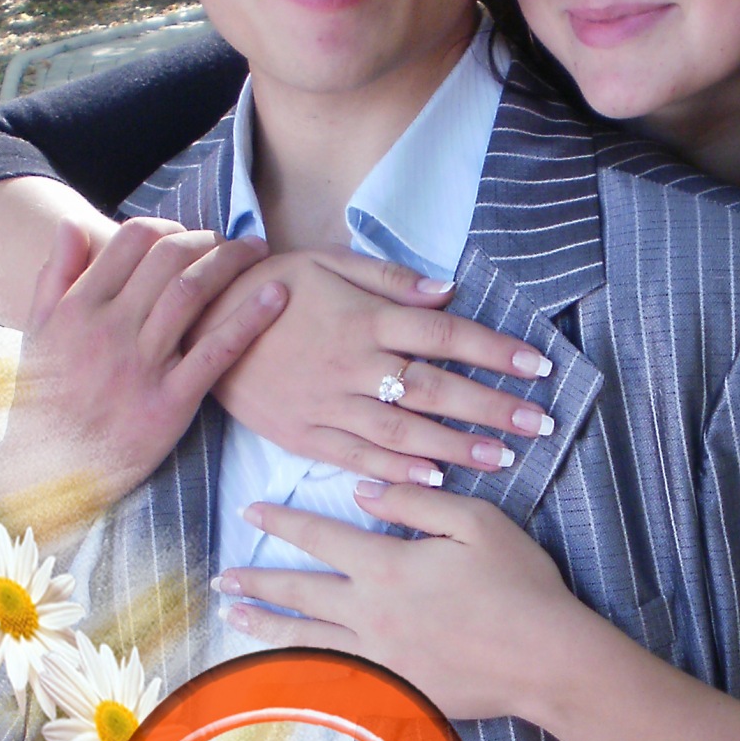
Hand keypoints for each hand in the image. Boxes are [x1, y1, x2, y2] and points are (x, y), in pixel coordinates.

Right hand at [0, 216, 287, 546]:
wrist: (52, 470)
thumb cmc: (48, 400)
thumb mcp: (36, 333)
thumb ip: (53, 276)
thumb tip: (72, 224)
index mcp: (78, 307)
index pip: (132, 241)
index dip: (169, 228)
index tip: (190, 236)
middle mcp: (109, 328)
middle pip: (168, 259)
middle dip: (208, 240)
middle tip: (232, 241)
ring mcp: (141, 365)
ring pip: (192, 293)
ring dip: (231, 263)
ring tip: (257, 253)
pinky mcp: (171, 401)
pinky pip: (215, 351)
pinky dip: (249, 319)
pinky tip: (276, 296)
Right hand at [187, 249, 557, 485]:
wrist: (199, 323)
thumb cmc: (274, 285)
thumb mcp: (328, 262)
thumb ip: (389, 277)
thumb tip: (448, 291)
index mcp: (364, 318)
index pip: (443, 335)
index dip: (494, 350)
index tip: (537, 366)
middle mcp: (352, 363)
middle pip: (433, 387)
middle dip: (490, 406)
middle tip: (539, 422)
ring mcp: (327, 403)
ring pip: (401, 429)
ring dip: (455, 446)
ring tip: (503, 457)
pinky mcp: (304, 434)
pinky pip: (357, 456)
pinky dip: (397, 469)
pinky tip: (435, 478)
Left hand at [213, 483, 577, 719]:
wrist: (546, 658)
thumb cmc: (520, 583)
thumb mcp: (476, 521)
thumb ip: (415, 501)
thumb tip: (365, 492)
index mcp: (387, 565)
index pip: (319, 537)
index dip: (281, 522)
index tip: (250, 512)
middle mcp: (370, 612)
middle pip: (299, 592)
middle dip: (257, 580)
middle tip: (223, 577)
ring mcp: (379, 656)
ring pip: (306, 640)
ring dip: (266, 626)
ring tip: (234, 619)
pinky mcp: (394, 690)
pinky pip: (334, 680)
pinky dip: (302, 673)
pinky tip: (286, 669)